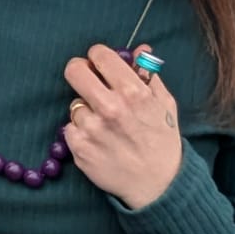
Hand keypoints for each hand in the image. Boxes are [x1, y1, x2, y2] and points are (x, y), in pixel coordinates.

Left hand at [62, 44, 182, 209]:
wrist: (157, 184)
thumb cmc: (162, 141)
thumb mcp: (164, 104)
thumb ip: (149, 75)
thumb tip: (139, 50)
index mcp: (133, 92)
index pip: (99, 55)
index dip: (98, 57)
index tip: (100, 64)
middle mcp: (110, 107)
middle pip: (74, 71)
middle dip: (80, 72)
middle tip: (88, 81)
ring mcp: (92, 128)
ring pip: (75, 104)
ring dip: (86, 110)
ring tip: (105, 124)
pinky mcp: (78, 146)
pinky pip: (70, 127)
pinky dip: (81, 132)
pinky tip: (98, 140)